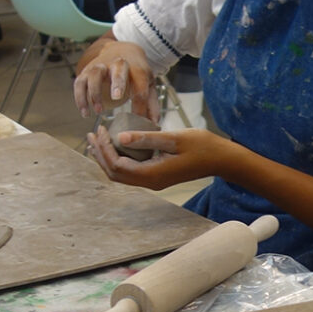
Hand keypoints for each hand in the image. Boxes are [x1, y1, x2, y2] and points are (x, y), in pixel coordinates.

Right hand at [73, 38, 158, 119]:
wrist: (119, 50)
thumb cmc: (134, 73)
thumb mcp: (147, 83)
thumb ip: (151, 103)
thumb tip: (153, 123)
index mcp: (136, 68)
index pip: (140, 87)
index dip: (140, 106)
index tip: (138, 122)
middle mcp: (118, 63)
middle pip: (118, 70)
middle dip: (118, 82)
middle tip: (116, 97)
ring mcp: (100, 66)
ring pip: (95, 75)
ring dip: (95, 93)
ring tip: (98, 112)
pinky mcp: (86, 72)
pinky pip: (80, 84)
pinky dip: (80, 98)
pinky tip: (85, 112)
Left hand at [86, 125, 236, 189]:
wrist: (221, 160)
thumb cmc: (202, 146)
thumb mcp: (174, 138)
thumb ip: (147, 137)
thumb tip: (120, 137)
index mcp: (151, 174)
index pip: (117, 165)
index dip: (104, 149)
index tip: (101, 129)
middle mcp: (149, 182)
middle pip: (114, 174)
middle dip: (100, 155)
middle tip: (91, 135)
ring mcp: (152, 181)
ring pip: (120, 175)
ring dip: (107, 158)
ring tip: (97, 141)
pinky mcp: (156, 177)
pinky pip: (130, 172)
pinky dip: (118, 160)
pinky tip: (116, 146)